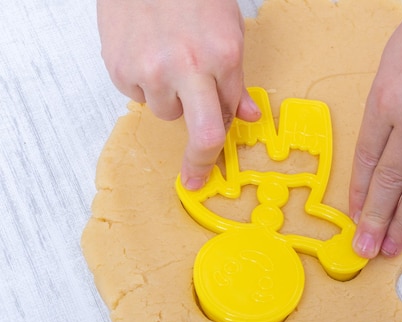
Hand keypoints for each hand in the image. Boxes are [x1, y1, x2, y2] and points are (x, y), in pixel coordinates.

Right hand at [97, 0, 260, 189]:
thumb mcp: (228, 32)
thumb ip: (235, 79)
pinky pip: (138, 95)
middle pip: (201, 132)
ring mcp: (150, 70)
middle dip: (200, 159)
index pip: (227, 118)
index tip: (208, 171)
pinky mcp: (120, 69)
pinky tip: (147, 56)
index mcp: (222, 56)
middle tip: (194, 174)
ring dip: (171, 98)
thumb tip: (246, 115)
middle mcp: (187, 67)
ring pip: (166, 112)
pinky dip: (144, 83)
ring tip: (168, 63)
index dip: (219, 145)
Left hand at [349, 0, 401, 257]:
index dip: (358, 195)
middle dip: (375, 221)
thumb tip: (378, 157)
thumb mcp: (390, 68)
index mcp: (385, 101)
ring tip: (392, 249)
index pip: (366, 162)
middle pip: (389, 183)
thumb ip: (383, 112)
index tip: (353, 218)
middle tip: (366, 250)